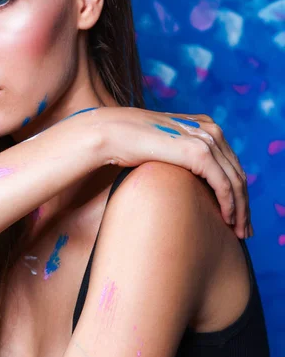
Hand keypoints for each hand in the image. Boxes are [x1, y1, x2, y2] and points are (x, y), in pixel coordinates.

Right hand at [84, 107, 251, 239]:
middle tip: (244, 230)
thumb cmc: (128, 143)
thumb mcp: (161, 147)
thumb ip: (176, 154)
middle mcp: (210, 129)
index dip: (237, 190)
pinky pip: (223, 184)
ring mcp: (206, 139)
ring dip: (240, 209)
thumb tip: (181, 177)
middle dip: (244, 204)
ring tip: (239, 231)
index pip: (230, 162)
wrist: (112, 133)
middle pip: (237, 172)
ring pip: (235, 181)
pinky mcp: (199, 152)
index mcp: (203, 125)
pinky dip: (229, 204)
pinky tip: (228, 219)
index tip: (237, 213)